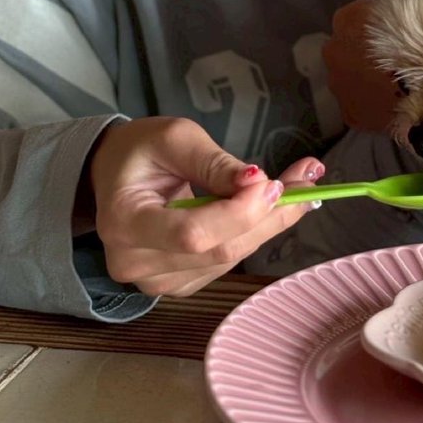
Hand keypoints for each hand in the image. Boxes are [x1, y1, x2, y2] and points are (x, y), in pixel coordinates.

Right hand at [88, 115, 322, 296]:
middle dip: (270, 215)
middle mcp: (136, 263)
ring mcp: (157, 281)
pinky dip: (255, 232)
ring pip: (230, 258)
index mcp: (125, 223)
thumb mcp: (175, 138)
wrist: (115, 174)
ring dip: (271, 222)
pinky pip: (227, 261)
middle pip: (219, 251)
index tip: (274, 183)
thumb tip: (257, 182)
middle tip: (308, 177)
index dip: (239, 213)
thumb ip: (214, 162)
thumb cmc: (141, 150)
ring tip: (298, 184)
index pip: (192, 233)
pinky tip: (273, 206)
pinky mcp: (180, 283)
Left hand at [323, 0, 399, 133]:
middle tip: (394, 62)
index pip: (355, 17)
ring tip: (395, 86)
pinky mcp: (350, 115)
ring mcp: (338, 85)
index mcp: (346, 20)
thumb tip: (395, 10)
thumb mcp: (410, 9)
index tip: (395, 35)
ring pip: (350, 80)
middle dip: (363, 55)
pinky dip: (372, 106)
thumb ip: (392, 11)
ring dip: (366, 80)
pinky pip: (359, 107)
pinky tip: (393, 106)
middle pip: (347, 50)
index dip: (376, 26)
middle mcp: (332, 50)